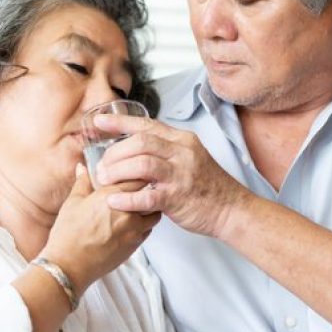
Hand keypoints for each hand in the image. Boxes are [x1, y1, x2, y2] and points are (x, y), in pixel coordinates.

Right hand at [40, 165, 160, 296]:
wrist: (69, 265)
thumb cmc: (68, 235)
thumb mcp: (73, 202)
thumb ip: (83, 182)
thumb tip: (83, 168)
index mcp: (111, 196)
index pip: (136, 176)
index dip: (136, 173)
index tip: (133, 172)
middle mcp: (127, 211)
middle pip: (148, 193)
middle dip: (144, 189)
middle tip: (137, 188)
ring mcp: (134, 229)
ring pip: (153, 212)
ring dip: (148, 207)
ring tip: (137, 206)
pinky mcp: (135, 245)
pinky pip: (148, 229)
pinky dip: (145, 223)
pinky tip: (132, 222)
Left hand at [92, 114, 246, 237]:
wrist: (232, 209)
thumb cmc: (207, 186)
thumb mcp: (189, 157)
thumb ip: (165, 150)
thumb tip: (133, 147)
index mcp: (182, 140)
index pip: (146, 125)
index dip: (119, 122)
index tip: (99, 122)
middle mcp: (182, 153)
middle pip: (140, 143)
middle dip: (115, 153)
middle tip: (101, 165)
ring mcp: (181, 175)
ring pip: (142, 165)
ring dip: (117, 172)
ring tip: (103, 181)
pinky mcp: (178, 198)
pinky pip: (147, 197)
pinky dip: (127, 199)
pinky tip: (114, 201)